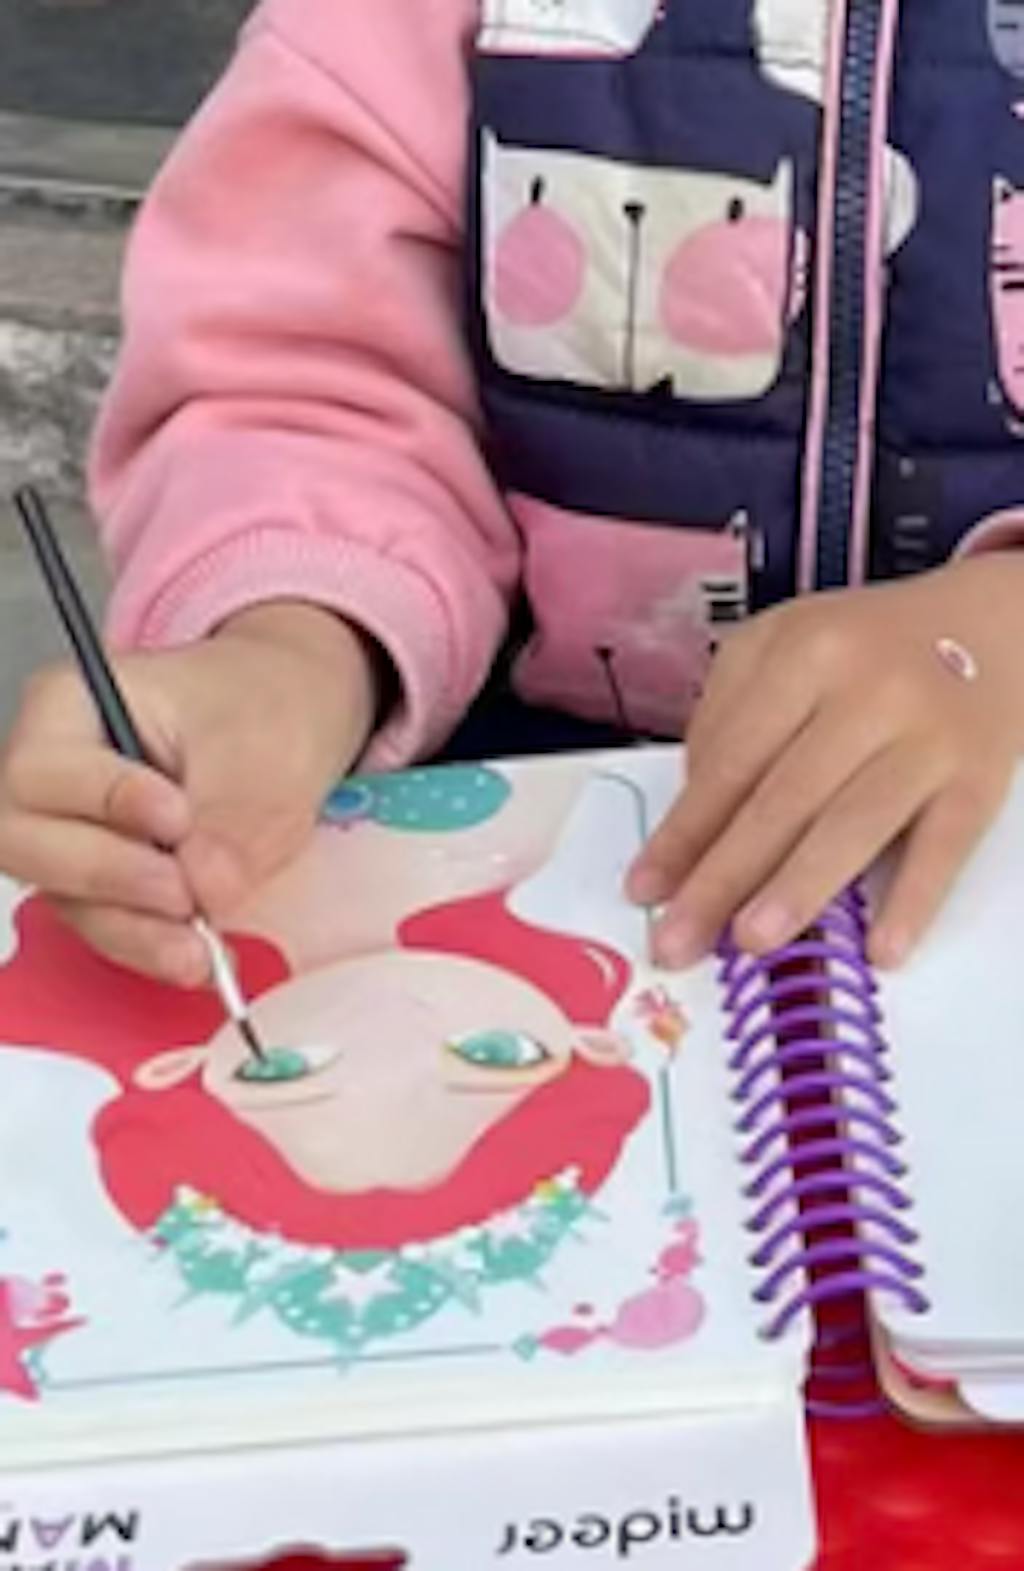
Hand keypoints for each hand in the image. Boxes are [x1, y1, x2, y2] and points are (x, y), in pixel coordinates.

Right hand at [0, 602, 379, 982]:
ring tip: (200, 947)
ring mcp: (72, 836)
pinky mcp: (104, 886)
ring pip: (65, 897)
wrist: (287, 725)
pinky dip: (152, 948)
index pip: (45, 769)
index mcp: (70, 707)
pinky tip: (202, 959)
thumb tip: (205, 888)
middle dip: (105, 875)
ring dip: (132, 930)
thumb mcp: (259, 746)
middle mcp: (53, 778)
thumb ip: (228, 817)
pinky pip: (108, 927)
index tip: (177, 817)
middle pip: (27, 843)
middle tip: (182, 890)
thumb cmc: (260, 706)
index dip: (105, 800)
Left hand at [628, 554, 1023, 967]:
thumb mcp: (786, 644)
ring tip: (750, 943)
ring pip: (853, 824)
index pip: (731, 761)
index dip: (684, 832)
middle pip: (781, 800)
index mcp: (804, 653)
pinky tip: (882, 950)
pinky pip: (944, 848)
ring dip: (797, 890)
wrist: (992, 624)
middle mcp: (867, 692)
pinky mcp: (980, 778)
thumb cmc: (866, 647)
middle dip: (721, 878)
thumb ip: (729, 717)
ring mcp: (928, 737)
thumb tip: (692, 819)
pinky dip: (913, 900)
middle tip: (677, 940)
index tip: (644, 889)